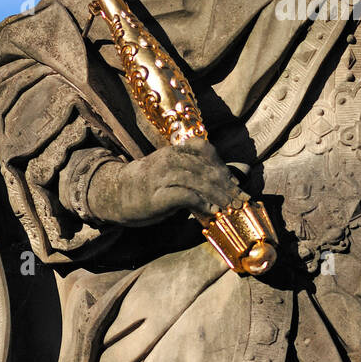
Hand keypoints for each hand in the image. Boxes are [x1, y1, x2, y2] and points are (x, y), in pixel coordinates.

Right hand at [86, 136, 246, 226]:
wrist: (116, 194)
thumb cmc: (153, 184)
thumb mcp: (179, 172)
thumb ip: (207, 171)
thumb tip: (244, 171)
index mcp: (175, 150)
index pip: (205, 150)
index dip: (223, 166)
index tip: (237, 184)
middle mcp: (170, 159)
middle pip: (206, 168)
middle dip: (228, 186)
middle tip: (242, 201)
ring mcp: (162, 176)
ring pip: (199, 181)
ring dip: (219, 196)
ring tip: (232, 208)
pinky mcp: (157, 195)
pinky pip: (185, 196)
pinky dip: (202, 203)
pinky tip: (212, 211)